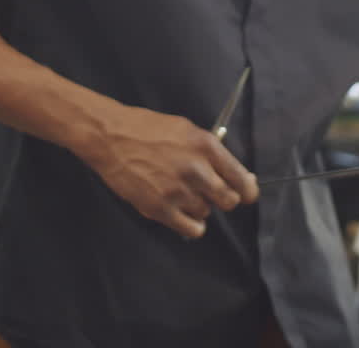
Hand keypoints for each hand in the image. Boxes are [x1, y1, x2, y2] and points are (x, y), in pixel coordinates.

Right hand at [83, 104, 258, 238]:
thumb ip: (212, 152)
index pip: (242, 179)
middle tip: (210, 193)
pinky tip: (183, 215)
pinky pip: (192, 229)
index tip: (247, 194)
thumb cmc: (147, 129)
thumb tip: (238, 174)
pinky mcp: (160, 208)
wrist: (110, 137)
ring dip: (198, 207)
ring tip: (180, 192)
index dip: (248, 191)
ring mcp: (178, 191)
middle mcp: (196, 170)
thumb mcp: (186, 129)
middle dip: (223, 199)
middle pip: (229, 201)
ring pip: (206, 213)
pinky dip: (191, 225)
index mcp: (206, 147)